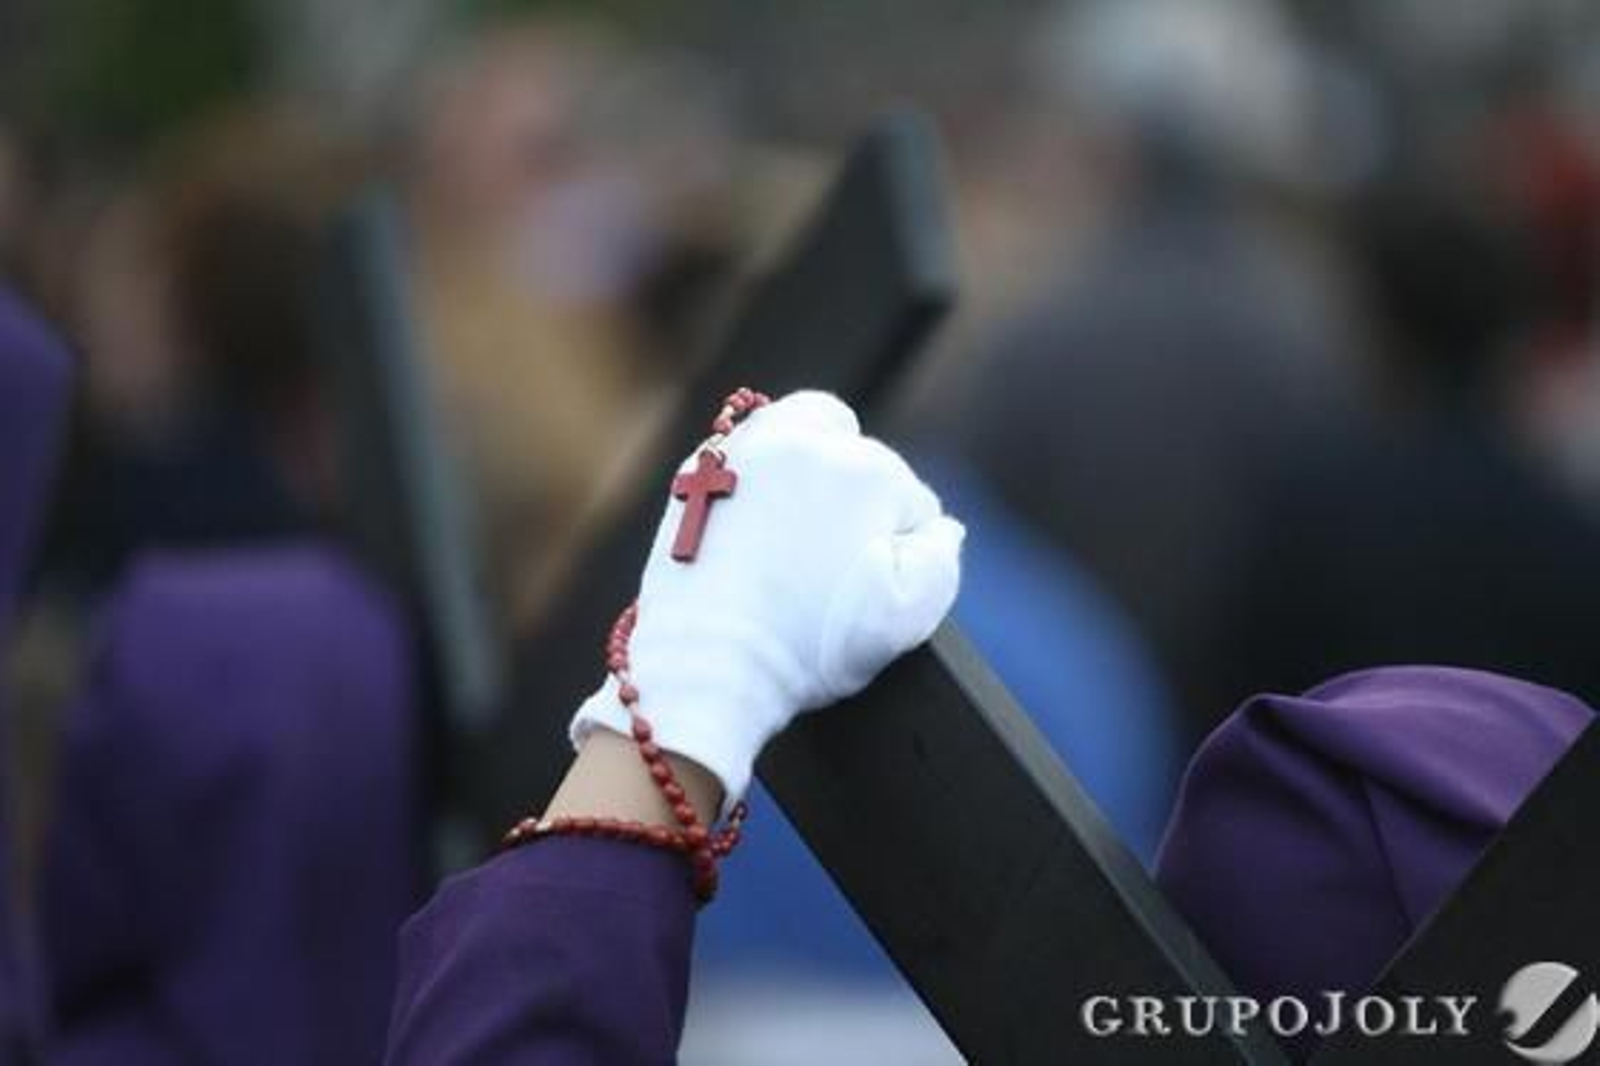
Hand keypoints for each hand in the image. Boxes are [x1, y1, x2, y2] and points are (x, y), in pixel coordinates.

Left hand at [569, 391, 963, 809]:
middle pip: (862, 455)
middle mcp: (807, 442)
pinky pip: (747, 449)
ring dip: (815, 459)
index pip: (912, 500)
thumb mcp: (906, 617)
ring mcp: (745, 450)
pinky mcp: (697, 472)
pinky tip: (758, 518)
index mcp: (867, 471)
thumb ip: (940, 559)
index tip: (877, 583)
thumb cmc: (806, 646)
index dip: (906, 545)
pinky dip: (761, 471)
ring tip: (804, 518)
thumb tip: (939, 528)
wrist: (705, 666)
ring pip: (804, 427)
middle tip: (839, 553)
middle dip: (863, 497)